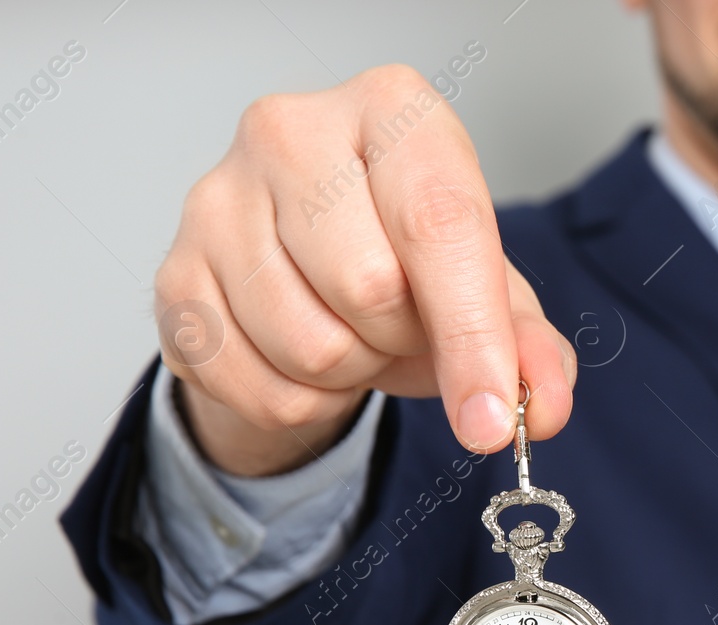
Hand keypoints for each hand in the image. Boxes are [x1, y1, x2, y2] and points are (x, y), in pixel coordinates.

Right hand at [154, 65, 575, 476]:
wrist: (307, 269)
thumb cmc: (406, 259)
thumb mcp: (491, 293)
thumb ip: (529, 347)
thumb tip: (543, 406)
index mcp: (391, 112)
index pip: (439, 224)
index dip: (473, 335)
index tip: (495, 419)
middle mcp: (293, 132)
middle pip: (370, 288)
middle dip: (403, 339)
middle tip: (403, 323)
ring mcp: (218, 199)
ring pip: (310, 347)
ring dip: (352, 372)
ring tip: (353, 331)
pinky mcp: (174, 273)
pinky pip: (257, 386)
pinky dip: (301, 399)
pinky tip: (303, 355)